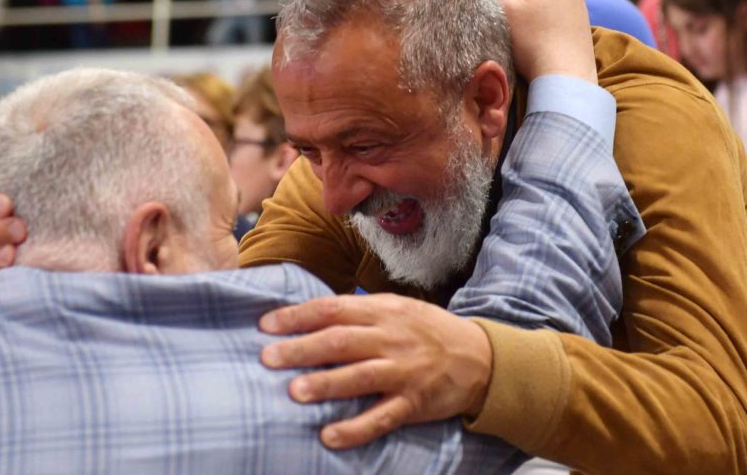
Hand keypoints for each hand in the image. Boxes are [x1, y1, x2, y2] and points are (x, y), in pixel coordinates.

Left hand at [258, 294, 491, 448]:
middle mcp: (391, 339)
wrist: (480, 357)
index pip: (333, 309)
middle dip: (301, 349)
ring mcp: (403, 372)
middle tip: (267, 358)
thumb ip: (359, 312)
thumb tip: (310, 317)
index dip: (298, 316)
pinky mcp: (413, 403)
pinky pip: (381, 417)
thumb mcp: (397, 309)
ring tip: (294, 391)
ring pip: (359, 377)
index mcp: (383, 311)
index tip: (267, 325)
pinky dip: (355, 428)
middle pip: (341, 341)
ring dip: (325, 384)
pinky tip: (329, 436)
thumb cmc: (428, 331)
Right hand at [464, 0, 595, 83]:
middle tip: (518, 31)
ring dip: (531, 15)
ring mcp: (578, 1)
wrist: (566, 78)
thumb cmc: (532, 44)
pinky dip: (546, 25)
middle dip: (517, 5)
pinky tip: (545, 42)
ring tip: (532, 39)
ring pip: (540, 1)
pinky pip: (555, 14)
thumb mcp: (503, 9)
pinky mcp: (582, 19)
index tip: (505, 19)